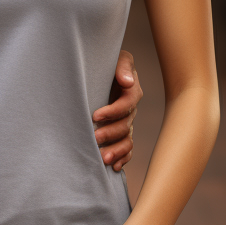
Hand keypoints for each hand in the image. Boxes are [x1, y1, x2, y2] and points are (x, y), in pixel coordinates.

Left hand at [93, 49, 140, 170]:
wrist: (100, 69)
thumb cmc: (106, 62)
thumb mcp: (115, 58)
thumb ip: (122, 66)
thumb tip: (127, 81)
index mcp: (131, 90)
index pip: (127, 103)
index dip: (113, 111)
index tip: (95, 116)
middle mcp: (130, 108)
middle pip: (126, 124)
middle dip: (110, 133)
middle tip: (94, 137)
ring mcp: (127, 121)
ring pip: (127, 139)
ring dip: (116, 150)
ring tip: (103, 158)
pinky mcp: (121, 130)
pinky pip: (127, 147)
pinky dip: (123, 157)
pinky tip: (114, 166)